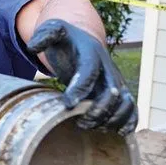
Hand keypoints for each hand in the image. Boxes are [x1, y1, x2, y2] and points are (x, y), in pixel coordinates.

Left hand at [28, 19, 136, 135]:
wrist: (83, 42)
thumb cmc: (66, 41)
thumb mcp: (53, 31)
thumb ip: (44, 35)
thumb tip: (33, 47)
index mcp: (91, 54)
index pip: (89, 71)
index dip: (80, 88)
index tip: (68, 104)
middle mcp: (108, 68)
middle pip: (111, 92)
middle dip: (97, 111)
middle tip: (79, 123)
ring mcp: (116, 81)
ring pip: (125, 102)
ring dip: (112, 119)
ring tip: (91, 127)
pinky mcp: (120, 92)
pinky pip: (132, 108)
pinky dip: (129, 122)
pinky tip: (118, 133)